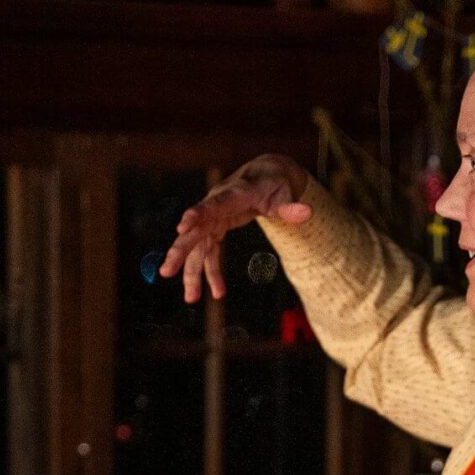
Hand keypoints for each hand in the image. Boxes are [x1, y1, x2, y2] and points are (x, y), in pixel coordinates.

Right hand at [158, 153, 311, 303]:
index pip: (213, 205)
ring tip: (191, 298)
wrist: (265, 175)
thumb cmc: (274, 184)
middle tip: (167, 271)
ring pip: (197, 247)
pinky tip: (216, 293)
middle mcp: (216, 207)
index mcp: (233, 195)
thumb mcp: (284, 194)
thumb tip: (307, 213)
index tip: (183, 227)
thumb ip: (290, 207)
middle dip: (180, 251)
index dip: (197, 215)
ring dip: (192, 272)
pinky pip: (210, 253)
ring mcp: (213, 219)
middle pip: (195, 230)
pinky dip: (211, 272)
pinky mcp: (216, 229)